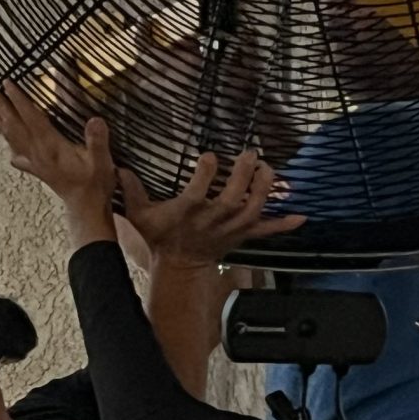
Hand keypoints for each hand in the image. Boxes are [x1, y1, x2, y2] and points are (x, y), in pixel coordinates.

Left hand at [0, 80, 116, 242]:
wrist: (86, 208)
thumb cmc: (94, 183)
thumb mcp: (101, 161)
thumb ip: (97, 141)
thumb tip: (95, 120)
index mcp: (50, 147)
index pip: (31, 118)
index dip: (19, 100)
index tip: (6, 82)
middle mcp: (36, 152)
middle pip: (12, 124)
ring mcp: (33, 161)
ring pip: (8, 135)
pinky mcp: (35, 168)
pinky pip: (14, 150)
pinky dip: (5, 141)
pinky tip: (2, 138)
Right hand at [120, 149, 304, 267]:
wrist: (179, 266)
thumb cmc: (160, 236)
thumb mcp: (138, 215)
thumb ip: (130, 190)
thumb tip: (117, 167)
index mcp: (188, 212)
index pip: (198, 192)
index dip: (205, 174)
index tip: (209, 156)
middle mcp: (212, 220)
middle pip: (233, 199)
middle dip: (243, 176)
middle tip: (249, 152)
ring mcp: (231, 229)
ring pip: (253, 210)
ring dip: (264, 189)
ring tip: (269, 167)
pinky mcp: (242, 235)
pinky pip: (266, 231)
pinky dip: (283, 224)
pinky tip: (301, 215)